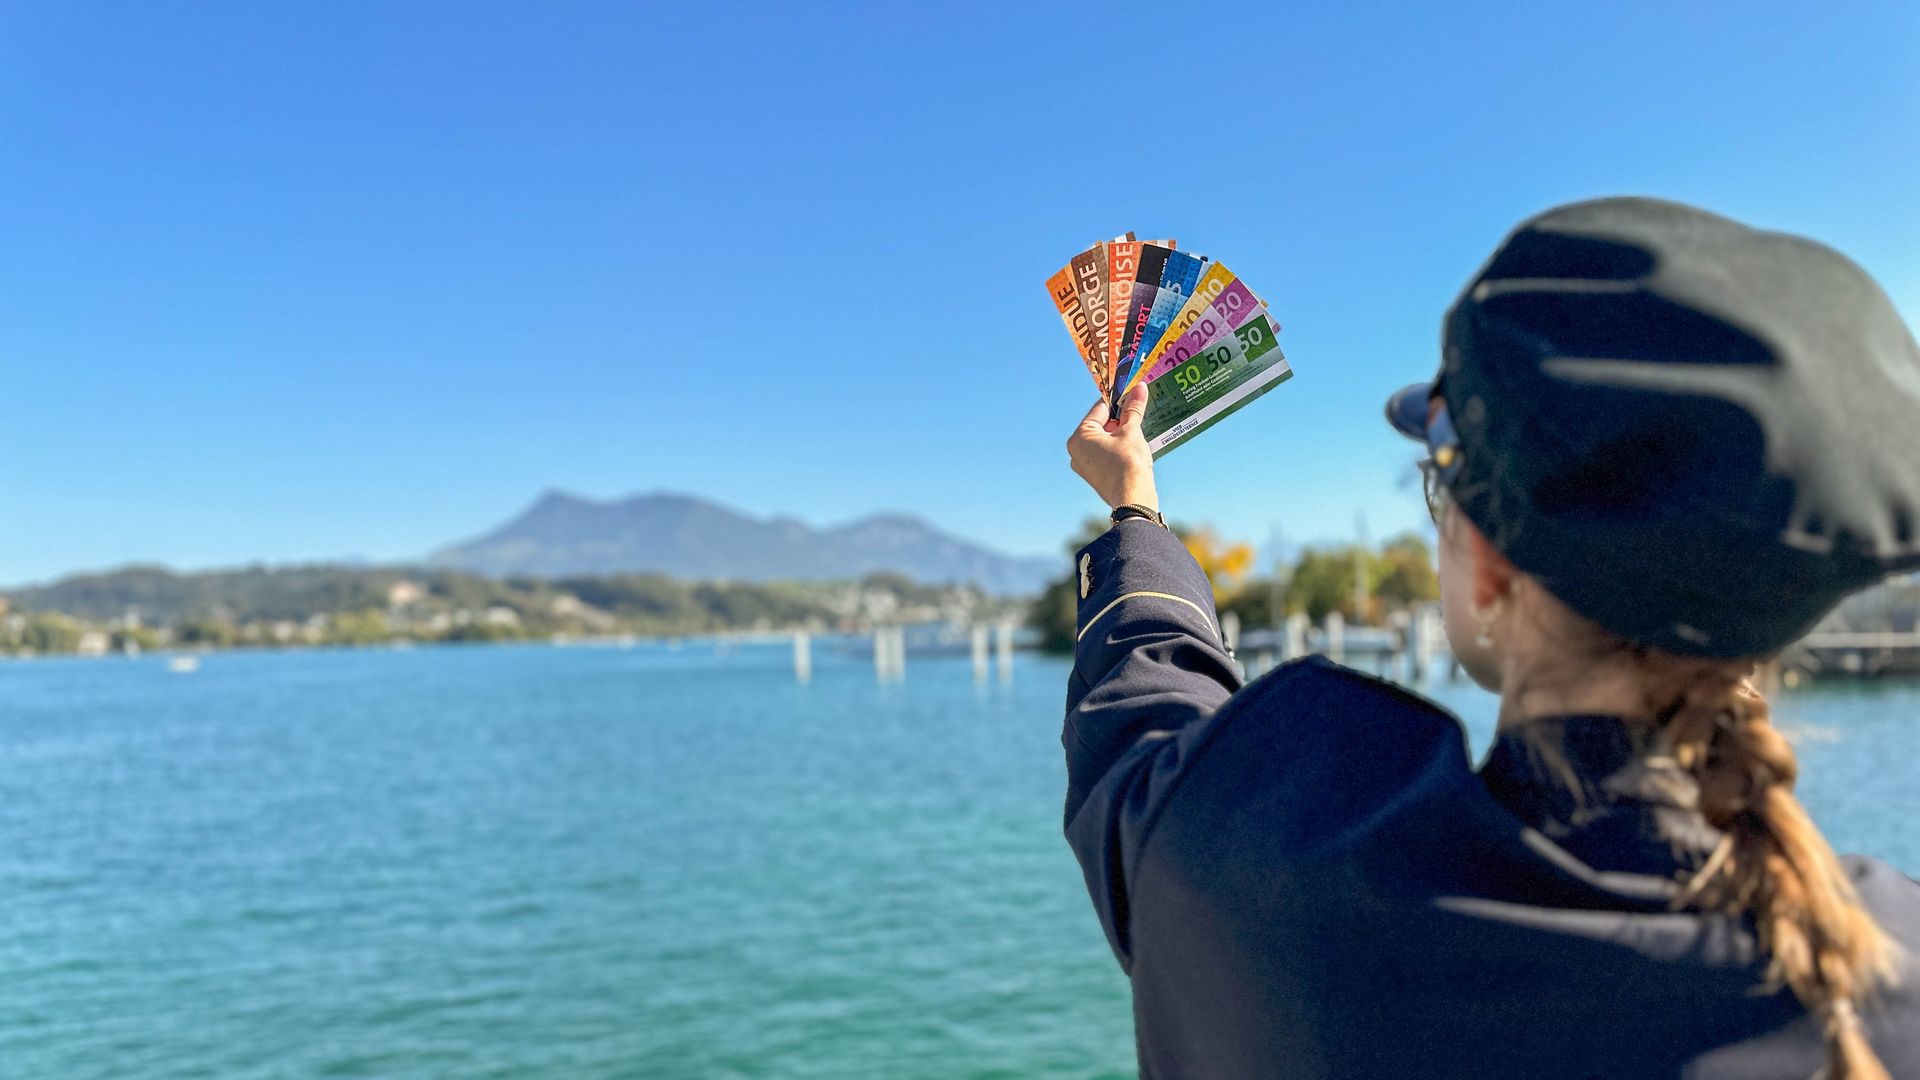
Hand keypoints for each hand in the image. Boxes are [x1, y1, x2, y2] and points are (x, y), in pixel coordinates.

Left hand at [1067, 381, 1157, 510]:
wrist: (1133, 499)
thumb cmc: (1128, 463)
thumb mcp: (1131, 431)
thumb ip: (1133, 409)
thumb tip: (1140, 388)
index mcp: (1080, 437)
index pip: (1100, 409)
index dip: (1118, 399)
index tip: (1132, 392)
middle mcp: (1077, 451)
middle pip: (1102, 424)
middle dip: (1121, 418)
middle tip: (1139, 410)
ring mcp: (1085, 465)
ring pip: (1105, 440)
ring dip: (1122, 433)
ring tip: (1139, 427)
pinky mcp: (1095, 476)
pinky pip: (1107, 454)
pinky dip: (1119, 447)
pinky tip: (1135, 445)